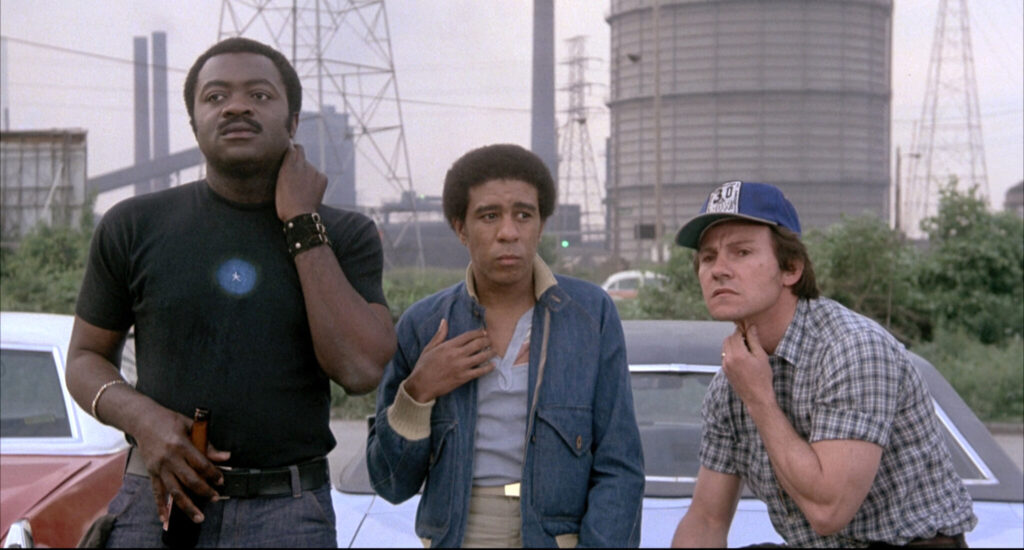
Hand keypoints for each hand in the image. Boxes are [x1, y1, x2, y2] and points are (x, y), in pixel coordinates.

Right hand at [133, 406, 229, 524]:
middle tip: (215, 498)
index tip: (221, 481)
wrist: (142, 420)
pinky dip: (161, 507)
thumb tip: (225, 457)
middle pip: (189, 480)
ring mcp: (159, 468)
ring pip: (174, 491)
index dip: (213, 474)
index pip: (201, 464)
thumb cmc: (168, 421)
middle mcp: (169, 459)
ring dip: (187, 506)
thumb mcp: (190, 426)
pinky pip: (157, 493)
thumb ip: (207, 444)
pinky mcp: (152, 473)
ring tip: (198, 516)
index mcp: (181, 445)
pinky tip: (165, 519)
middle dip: (204, 492)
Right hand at [275, 143, 326, 221]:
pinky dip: (315, 179)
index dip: (291, 149)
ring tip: (302, 186)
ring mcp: (313, 170)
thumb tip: (289, 156)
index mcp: (288, 164)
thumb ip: (285, 167)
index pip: (292, 147)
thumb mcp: (279, 181)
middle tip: (295, 165)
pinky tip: (310, 189)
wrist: (299, 215)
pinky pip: (318, 174)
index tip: (290, 152)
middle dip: (298, 155)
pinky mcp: (322, 178)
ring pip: (309, 166)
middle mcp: (302, 164)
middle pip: (301, 151)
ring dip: (306, 171)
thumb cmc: (284, 201)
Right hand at [404, 319, 495, 402]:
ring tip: (494, 351)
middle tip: (491, 341)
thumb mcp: (429, 347)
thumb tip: (444, 321)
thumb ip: (439, 334)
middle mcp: (456, 354)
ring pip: (481, 357)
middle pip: (477, 344)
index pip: (468, 336)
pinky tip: (493, 365)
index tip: (484, 332)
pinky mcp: (463, 378)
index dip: (478, 333)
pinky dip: (488, 368)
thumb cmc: (424, 366)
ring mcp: (461, 366)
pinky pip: (480, 371)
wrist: (421, 385)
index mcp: (448, 346)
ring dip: (490, 352)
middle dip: (487, 341)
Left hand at [721, 324, 775, 408]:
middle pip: (727, 340)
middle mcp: (728, 359)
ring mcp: (725, 366)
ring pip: (725, 348)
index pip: (735, 335)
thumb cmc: (762, 377)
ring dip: (732, 345)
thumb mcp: (761, 357)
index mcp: (738, 354)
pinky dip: (731, 353)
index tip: (748, 331)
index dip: (742, 331)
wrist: (757, 397)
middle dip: (736, 337)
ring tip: (745, 349)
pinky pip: (725, 356)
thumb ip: (754, 340)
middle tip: (747, 340)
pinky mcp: (725, 371)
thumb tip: (751, 327)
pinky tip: (742, 358)